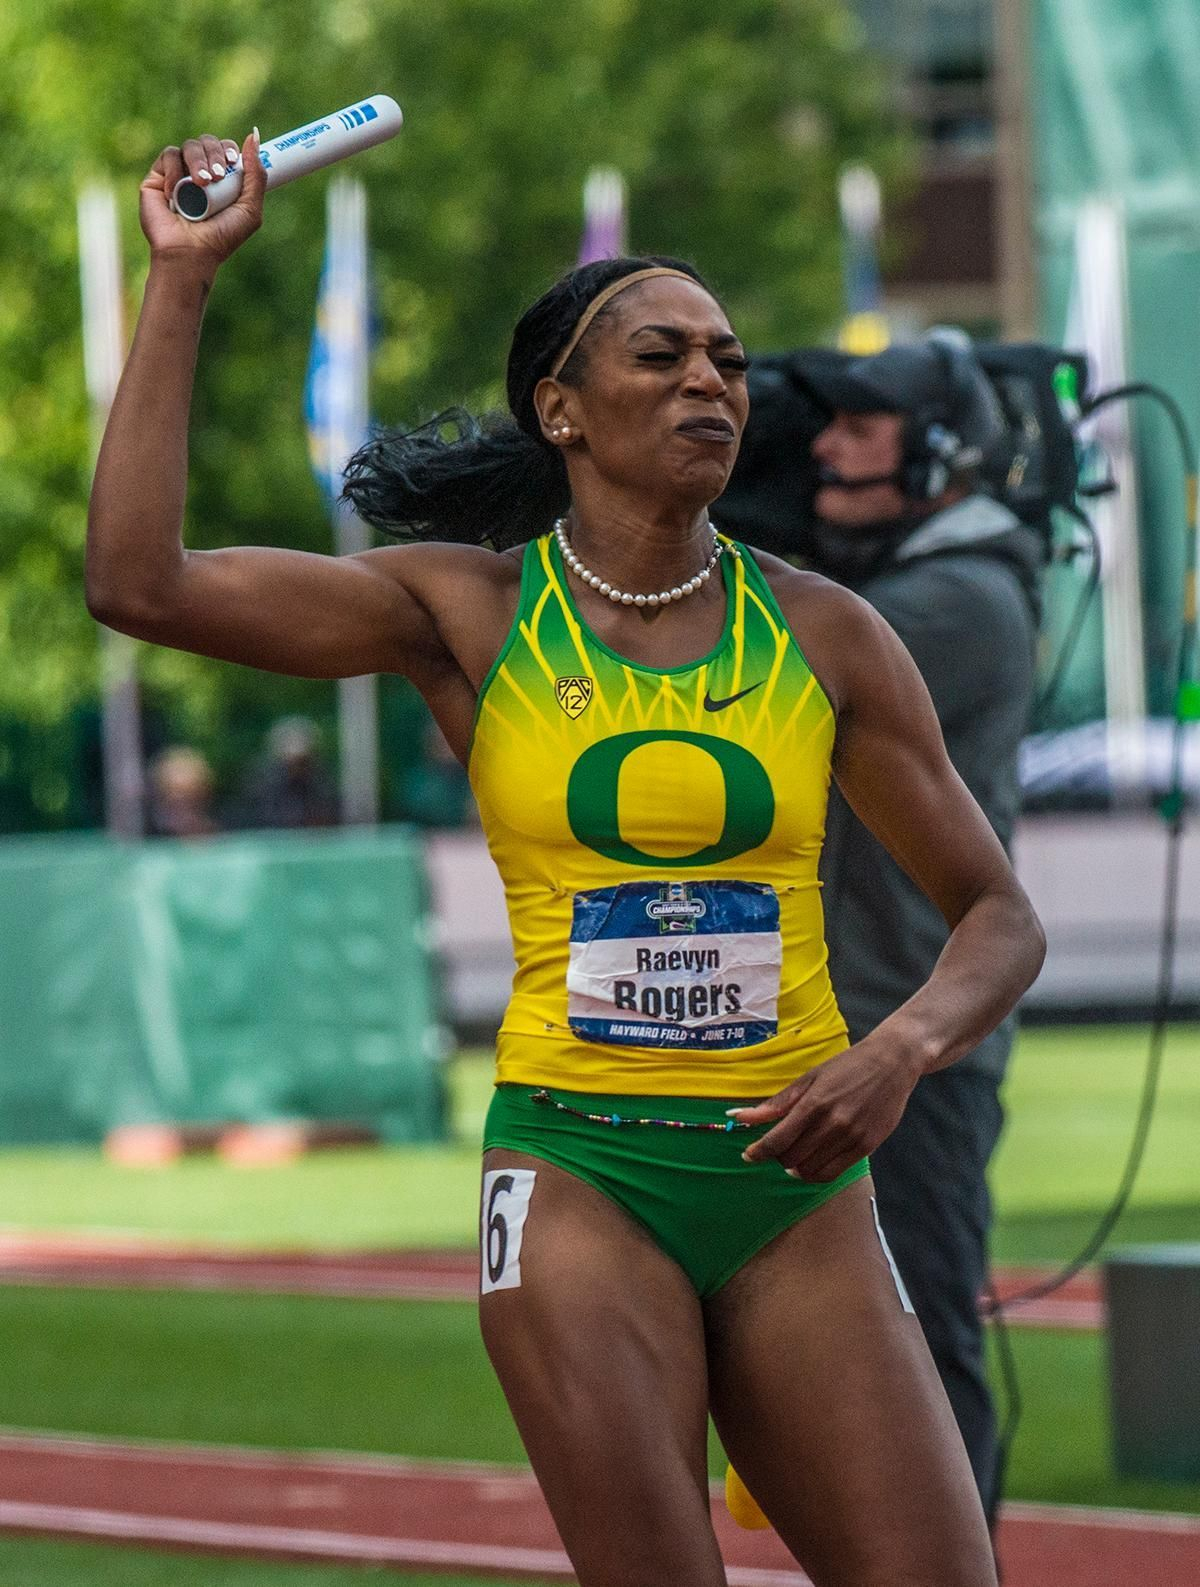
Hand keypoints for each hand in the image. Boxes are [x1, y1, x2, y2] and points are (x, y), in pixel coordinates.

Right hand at [139, 130, 264, 271]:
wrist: (190, 252)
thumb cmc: (221, 238)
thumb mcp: (249, 210)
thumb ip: (256, 175)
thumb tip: (254, 135)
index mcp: (222, 180)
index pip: (226, 149)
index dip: (229, 149)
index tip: (233, 161)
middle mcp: (200, 174)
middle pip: (209, 141)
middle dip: (216, 153)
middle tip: (216, 176)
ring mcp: (179, 175)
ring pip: (190, 145)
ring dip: (198, 160)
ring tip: (201, 184)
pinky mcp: (158, 177)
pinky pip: (169, 155)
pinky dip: (175, 170)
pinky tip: (177, 192)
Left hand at [732, 1036, 922, 1181]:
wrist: (892, 1063)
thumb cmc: (847, 1067)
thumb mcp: (809, 1078)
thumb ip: (776, 1103)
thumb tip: (738, 1116)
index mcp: (814, 1103)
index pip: (778, 1140)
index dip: (759, 1151)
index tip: (749, 1155)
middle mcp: (832, 1123)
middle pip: (791, 1158)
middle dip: (778, 1156)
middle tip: (779, 1146)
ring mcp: (851, 1137)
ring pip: (809, 1170)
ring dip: (795, 1167)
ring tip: (796, 1154)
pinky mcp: (866, 1147)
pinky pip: (832, 1173)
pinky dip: (814, 1173)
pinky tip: (810, 1163)